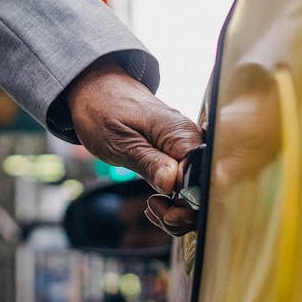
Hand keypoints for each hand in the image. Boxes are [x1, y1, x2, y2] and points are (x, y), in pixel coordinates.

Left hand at [65, 56, 203, 235]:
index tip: (158, 207)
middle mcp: (191, 141)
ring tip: (152, 207)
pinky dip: (174, 201)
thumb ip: (148, 162)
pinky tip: (156, 201)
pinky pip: (187, 184)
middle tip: (153, 209)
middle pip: (205, 190)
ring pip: (197, 192)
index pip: (202, 179)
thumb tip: (174, 184)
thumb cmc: (103, 109)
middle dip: (182, 213)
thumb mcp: (119, 141)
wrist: (96, 88)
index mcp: (180, 134)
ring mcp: (186, 149)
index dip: (185, 203)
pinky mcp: (178, 156)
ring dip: (177, 211)